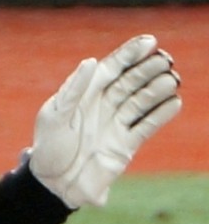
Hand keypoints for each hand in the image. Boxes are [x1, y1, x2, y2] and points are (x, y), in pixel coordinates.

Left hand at [29, 34, 180, 207]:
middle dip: (147, 69)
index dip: (129, 54)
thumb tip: (91, 61)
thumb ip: (73, 89)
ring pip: (141, 101)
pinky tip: (174, 102)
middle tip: (166, 60)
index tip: (150, 41)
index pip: (111, 68)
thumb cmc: (48, 145)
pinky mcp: (125, 145)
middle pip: (130, 82)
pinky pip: (146, 126)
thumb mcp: (55, 115)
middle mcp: (103, 106)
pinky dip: (160, 115)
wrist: (53, 182)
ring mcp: (115, 124)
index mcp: (84, 93)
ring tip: (172, 79)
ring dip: (157, 89)